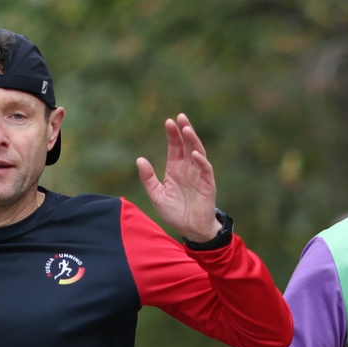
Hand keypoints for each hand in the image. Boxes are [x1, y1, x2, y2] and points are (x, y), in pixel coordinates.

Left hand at [133, 113, 220, 242]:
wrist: (191, 229)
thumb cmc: (175, 213)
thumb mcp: (157, 195)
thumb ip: (148, 178)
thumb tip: (140, 159)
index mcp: (175, 169)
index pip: (175, 147)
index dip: (172, 134)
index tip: (168, 122)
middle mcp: (188, 168)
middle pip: (187, 144)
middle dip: (184, 130)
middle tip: (180, 117)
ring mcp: (199, 175)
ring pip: (198, 152)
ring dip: (193, 140)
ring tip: (187, 129)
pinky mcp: (208, 184)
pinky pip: (205, 169)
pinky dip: (201, 161)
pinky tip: (195, 154)